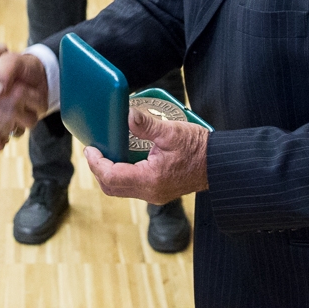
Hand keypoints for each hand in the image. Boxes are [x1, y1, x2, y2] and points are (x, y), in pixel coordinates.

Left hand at [83, 106, 209, 204]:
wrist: (219, 163)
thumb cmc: (198, 148)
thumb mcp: (171, 132)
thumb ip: (146, 124)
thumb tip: (126, 114)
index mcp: (150, 180)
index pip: (111, 177)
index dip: (96, 163)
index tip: (89, 149)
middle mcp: (150, 192)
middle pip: (112, 187)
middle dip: (99, 169)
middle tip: (93, 151)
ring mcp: (155, 194)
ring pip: (121, 189)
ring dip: (109, 173)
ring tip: (105, 152)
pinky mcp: (159, 191)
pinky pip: (132, 186)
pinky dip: (122, 174)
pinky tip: (123, 157)